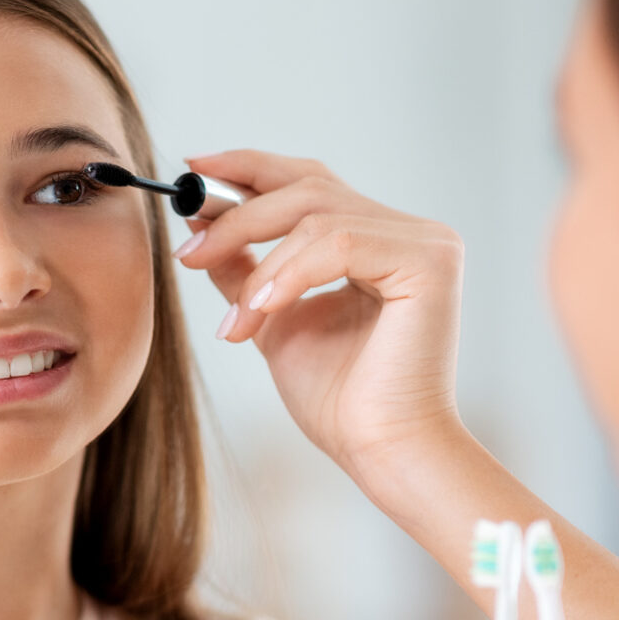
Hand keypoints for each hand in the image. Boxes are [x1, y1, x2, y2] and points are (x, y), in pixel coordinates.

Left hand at [176, 150, 466, 486]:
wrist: (380, 451)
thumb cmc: (339, 399)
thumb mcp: (272, 318)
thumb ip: (244, 269)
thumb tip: (199, 220)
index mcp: (376, 239)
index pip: (308, 183)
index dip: (249, 168)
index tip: (190, 171)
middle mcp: (407, 231)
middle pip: (308, 188)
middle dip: (238, 213)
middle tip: (189, 250)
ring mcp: (425, 242)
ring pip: (317, 215)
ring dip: (258, 264)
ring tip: (234, 320)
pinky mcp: (430, 262)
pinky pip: (340, 243)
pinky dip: (290, 273)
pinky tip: (262, 310)